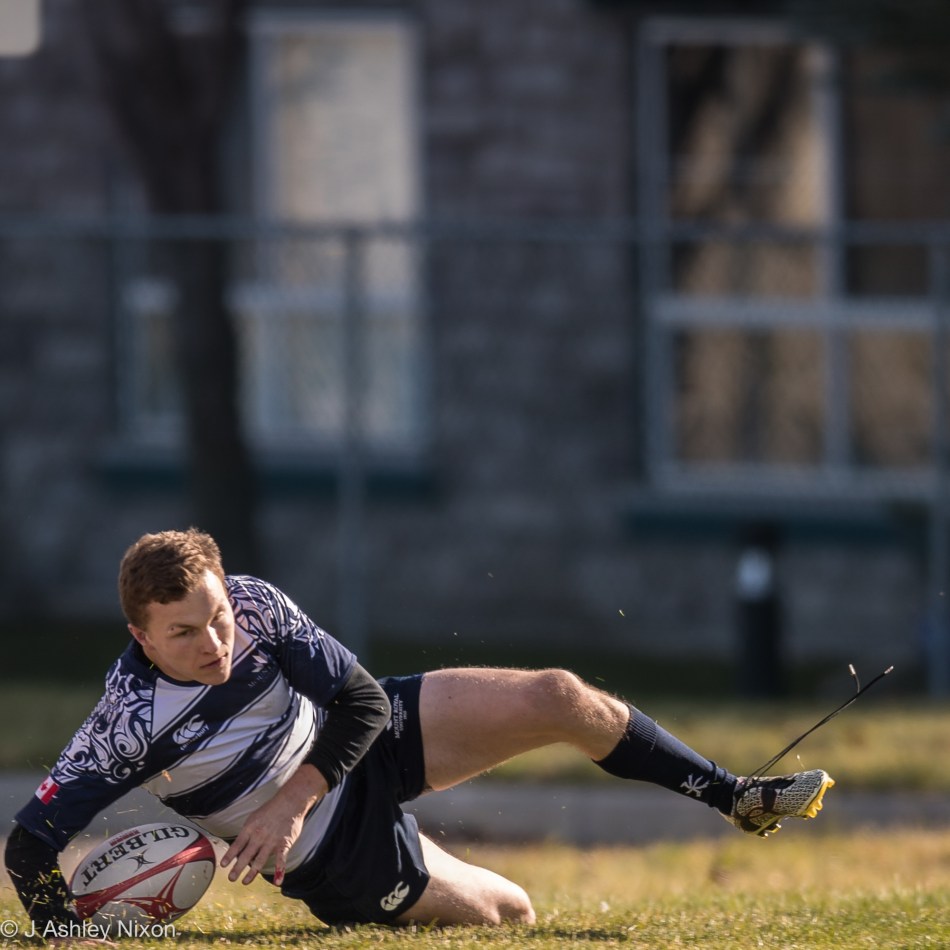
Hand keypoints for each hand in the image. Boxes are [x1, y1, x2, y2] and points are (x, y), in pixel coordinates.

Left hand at [220, 765, 326, 886]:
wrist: (290, 802)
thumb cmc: (271, 809)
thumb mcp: (255, 817)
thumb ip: (248, 831)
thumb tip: (239, 845)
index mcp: (251, 828)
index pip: (237, 844)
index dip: (230, 855)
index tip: (223, 865)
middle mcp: (259, 836)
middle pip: (246, 855)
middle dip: (237, 868)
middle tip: (231, 878)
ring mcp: (272, 841)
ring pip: (260, 860)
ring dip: (252, 873)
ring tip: (244, 882)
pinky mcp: (284, 844)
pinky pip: (281, 860)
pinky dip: (280, 871)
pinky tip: (278, 882)